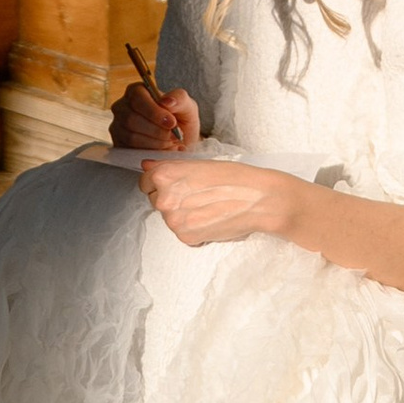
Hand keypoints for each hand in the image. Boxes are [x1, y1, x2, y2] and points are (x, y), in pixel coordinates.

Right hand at [110, 80, 199, 154]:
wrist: (178, 141)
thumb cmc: (180, 120)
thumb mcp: (186, 106)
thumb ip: (179, 99)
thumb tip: (167, 101)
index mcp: (136, 91)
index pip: (138, 98)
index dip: (154, 112)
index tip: (171, 123)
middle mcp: (122, 107)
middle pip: (132, 119)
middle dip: (157, 131)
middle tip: (174, 137)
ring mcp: (118, 126)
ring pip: (131, 137)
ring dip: (155, 143)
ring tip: (170, 143)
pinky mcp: (118, 144)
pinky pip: (130, 151)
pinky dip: (150, 153)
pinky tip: (162, 150)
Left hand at [139, 157, 308, 248]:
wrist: (258, 199)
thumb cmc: (234, 177)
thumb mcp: (199, 164)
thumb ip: (168, 167)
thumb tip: (145, 165)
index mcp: (165, 175)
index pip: (145, 182)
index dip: (160, 182)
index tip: (174, 184)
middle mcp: (165, 198)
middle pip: (156, 201)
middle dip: (172, 199)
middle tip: (198, 195)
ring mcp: (174, 221)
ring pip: (170, 218)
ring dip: (183, 214)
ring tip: (208, 206)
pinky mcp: (186, 237)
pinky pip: (183, 232)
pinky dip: (194, 228)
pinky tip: (211, 218)